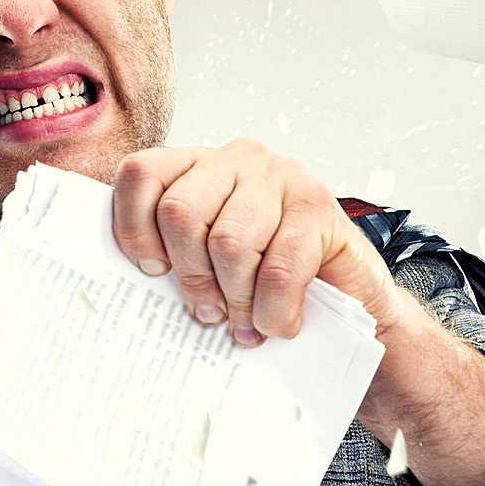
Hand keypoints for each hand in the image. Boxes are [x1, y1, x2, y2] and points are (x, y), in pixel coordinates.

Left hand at [110, 139, 408, 344]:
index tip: (150, 272)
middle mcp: (237, 160)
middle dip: (189, 276)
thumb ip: (177, 255)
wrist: (352, 298)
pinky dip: (272, 310)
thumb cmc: (268, 280)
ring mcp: (281, 177)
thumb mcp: (211, 260)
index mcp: (198, 166)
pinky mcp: (318, 207)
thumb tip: (132, 284)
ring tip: (244, 326)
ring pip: (228, 243)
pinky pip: (278, 269)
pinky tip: (278, 324)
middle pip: (181, 212)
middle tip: (205, 314)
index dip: (134, 227)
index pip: (141, 174)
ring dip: (235, 299)